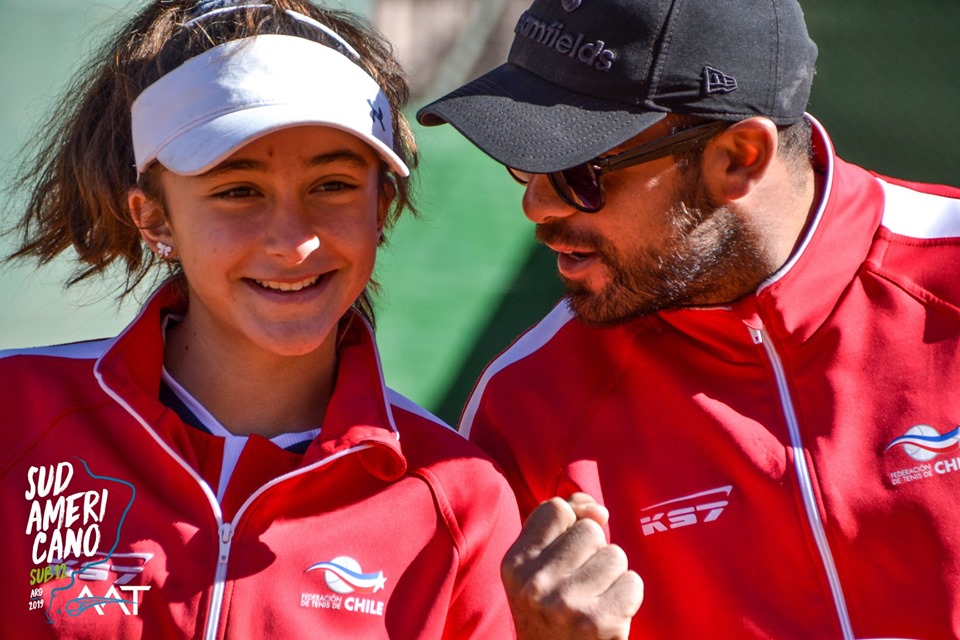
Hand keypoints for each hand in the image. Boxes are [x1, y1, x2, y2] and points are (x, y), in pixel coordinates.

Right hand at [502, 493, 642, 639]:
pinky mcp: (599, 622)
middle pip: (590, 530)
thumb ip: (562, 528)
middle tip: (581, 585)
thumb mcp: (538, 571)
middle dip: (595, 553)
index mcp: (514, 564)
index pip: (556, 509)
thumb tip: (599, 510)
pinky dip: (628, 598)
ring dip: (613, 576)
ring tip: (595, 600)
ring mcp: (567, 602)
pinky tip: (609, 615)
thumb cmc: (551, 616)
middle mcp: (535, 582)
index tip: (572, 548)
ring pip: (615, 555)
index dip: (573, 521)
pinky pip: (633, 582)